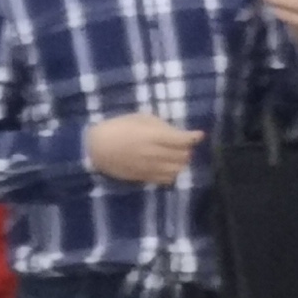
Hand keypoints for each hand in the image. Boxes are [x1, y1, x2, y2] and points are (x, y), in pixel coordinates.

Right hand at [86, 113, 203, 185]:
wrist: (97, 148)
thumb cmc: (118, 127)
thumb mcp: (140, 118)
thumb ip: (161, 126)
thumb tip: (177, 133)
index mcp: (154, 136)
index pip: (183, 140)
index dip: (194, 137)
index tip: (199, 134)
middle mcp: (155, 154)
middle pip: (183, 156)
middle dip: (187, 149)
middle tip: (183, 143)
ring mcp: (151, 168)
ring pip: (177, 169)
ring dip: (181, 162)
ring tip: (177, 155)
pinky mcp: (145, 177)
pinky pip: (167, 179)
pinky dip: (173, 173)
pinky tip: (168, 166)